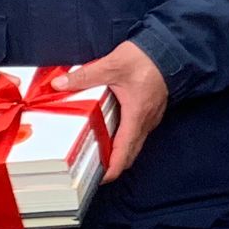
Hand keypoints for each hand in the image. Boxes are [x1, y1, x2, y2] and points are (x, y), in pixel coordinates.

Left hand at [65, 39, 168, 179]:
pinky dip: (124, 139)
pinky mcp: (150, 111)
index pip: (124, 153)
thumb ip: (85, 76)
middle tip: (92, 170)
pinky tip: (109, 131)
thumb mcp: (111, 65)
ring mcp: (150, 117)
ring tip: (98, 153)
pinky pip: (137, 132)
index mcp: (136, 116)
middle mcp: (145, 121)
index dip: (112, 170)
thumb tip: (59, 84)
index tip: (98, 179)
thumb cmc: (145, 59)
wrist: (169, 50)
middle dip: (113, 165)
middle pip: (130, 154)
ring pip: (134, 144)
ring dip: (118, 152)